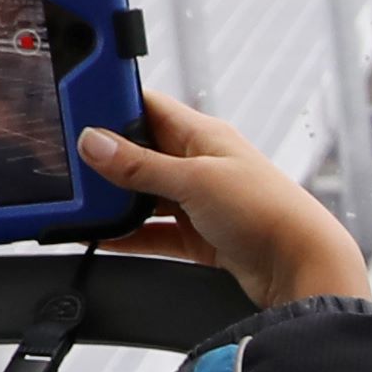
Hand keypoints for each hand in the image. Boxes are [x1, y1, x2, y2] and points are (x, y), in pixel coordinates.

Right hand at [78, 94, 371, 308]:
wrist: (303, 266)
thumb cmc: (268, 210)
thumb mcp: (195, 180)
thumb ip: (141, 165)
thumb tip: (94, 141)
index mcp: (203, 135)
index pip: (149, 106)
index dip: (111, 104)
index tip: (73, 109)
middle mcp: (201, 163)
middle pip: (140, 152)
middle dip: (106, 158)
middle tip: (67, 165)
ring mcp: (200, 201)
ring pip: (145, 194)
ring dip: (116, 199)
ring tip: (77, 202)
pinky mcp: (200, 236)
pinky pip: (154, 232)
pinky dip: (128, 234)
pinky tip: (101, 237)